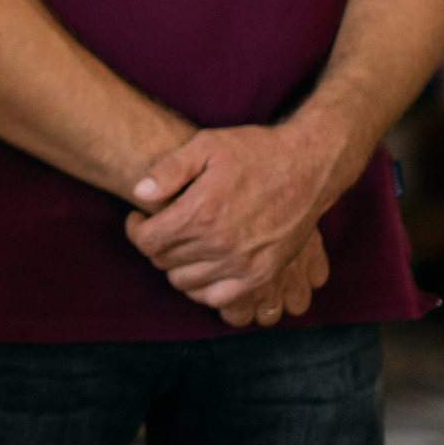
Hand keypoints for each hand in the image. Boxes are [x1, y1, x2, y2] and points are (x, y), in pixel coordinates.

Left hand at [124, 122, 338, 315]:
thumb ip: (169, 169)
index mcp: (202, 212)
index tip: (139, 217)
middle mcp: (220, 242)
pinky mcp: (262, 274)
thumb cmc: (254, 152)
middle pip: (163, 261)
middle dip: (155, 244)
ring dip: (176, 265)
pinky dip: (203, 287)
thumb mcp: (207, 146)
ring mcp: (243, 263)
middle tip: (162, 228)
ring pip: (185, 282)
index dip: (135, 229)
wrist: (308, 167)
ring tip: (181, 244)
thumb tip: (139, 193)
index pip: (146, 240)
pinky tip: (202, 266)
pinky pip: (218, 298)